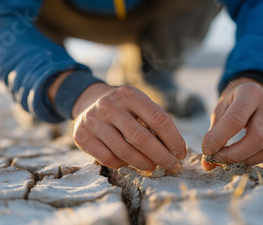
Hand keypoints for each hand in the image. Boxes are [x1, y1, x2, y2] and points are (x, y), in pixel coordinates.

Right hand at [70, 83, 186, 173]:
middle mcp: (109, 105)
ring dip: (143, 163)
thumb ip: (155, 121)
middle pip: (141, 138)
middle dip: (161, 156)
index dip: (173, 139)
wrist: (89, 100)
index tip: (180, 153)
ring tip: (153, 167)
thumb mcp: (138, 103)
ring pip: (124, 151)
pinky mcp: (82, 135)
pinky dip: (123, 164)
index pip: (158, 119)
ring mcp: (93, 120)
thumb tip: (174, 150)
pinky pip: (107, 158)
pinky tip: (129, 162)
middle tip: (172, 166)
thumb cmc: (123, 106)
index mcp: (129, 94)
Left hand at [201, 78, 262, 168]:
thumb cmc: (233, 104)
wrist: (253, 94)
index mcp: (249, 92)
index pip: (235, 121)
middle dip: (235, 155)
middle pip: (257, 138)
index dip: (219, 139)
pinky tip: (247, 153)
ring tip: (231, 158)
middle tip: (219, 160)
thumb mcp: (220, 112)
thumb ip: (213, 135)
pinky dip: (260, 157)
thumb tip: (208, 165)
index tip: (207, 151)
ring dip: (247, 160)